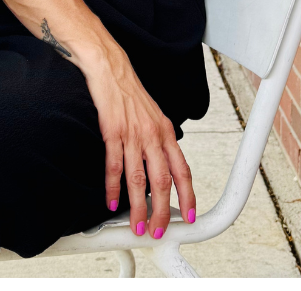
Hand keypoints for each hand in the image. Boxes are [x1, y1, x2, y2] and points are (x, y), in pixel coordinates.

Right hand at [84, 46, 195, 238]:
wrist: (112, 69)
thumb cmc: (131, 93)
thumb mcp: (154, 116)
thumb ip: (159, 141)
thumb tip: (164, 165)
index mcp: (166, 131)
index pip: (182, 169)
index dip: (188, 195)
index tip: (189, 215)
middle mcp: (153, 135)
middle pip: (162, 181)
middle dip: (161, 211)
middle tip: (158, 231)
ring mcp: (132, 134)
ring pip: (138, 179)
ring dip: (138, 208)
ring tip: (137, 226)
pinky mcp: (112, 132)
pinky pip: (114, 166)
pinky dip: (113, 188)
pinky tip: (112, 202)